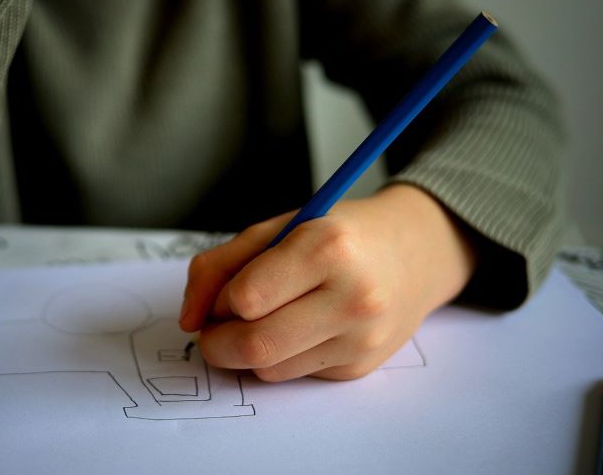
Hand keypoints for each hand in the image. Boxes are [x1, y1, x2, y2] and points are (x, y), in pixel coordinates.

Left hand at [179, 184, 476, 380]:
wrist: (414, 252)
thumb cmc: (338, 234)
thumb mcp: (277, 228)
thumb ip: (219, 265)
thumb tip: (188, 319)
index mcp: (327, 247)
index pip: (245, 298)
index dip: (221, 300)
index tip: (226, 293)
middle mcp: (353, 297)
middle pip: (254, 345)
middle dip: (218, 343)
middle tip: (216, 328)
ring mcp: (361, 338)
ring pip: (269, 368)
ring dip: (249, 350)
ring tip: (268, 317)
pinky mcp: (360, 367)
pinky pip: (294, 375)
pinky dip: (282, 356)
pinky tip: (303, 327)